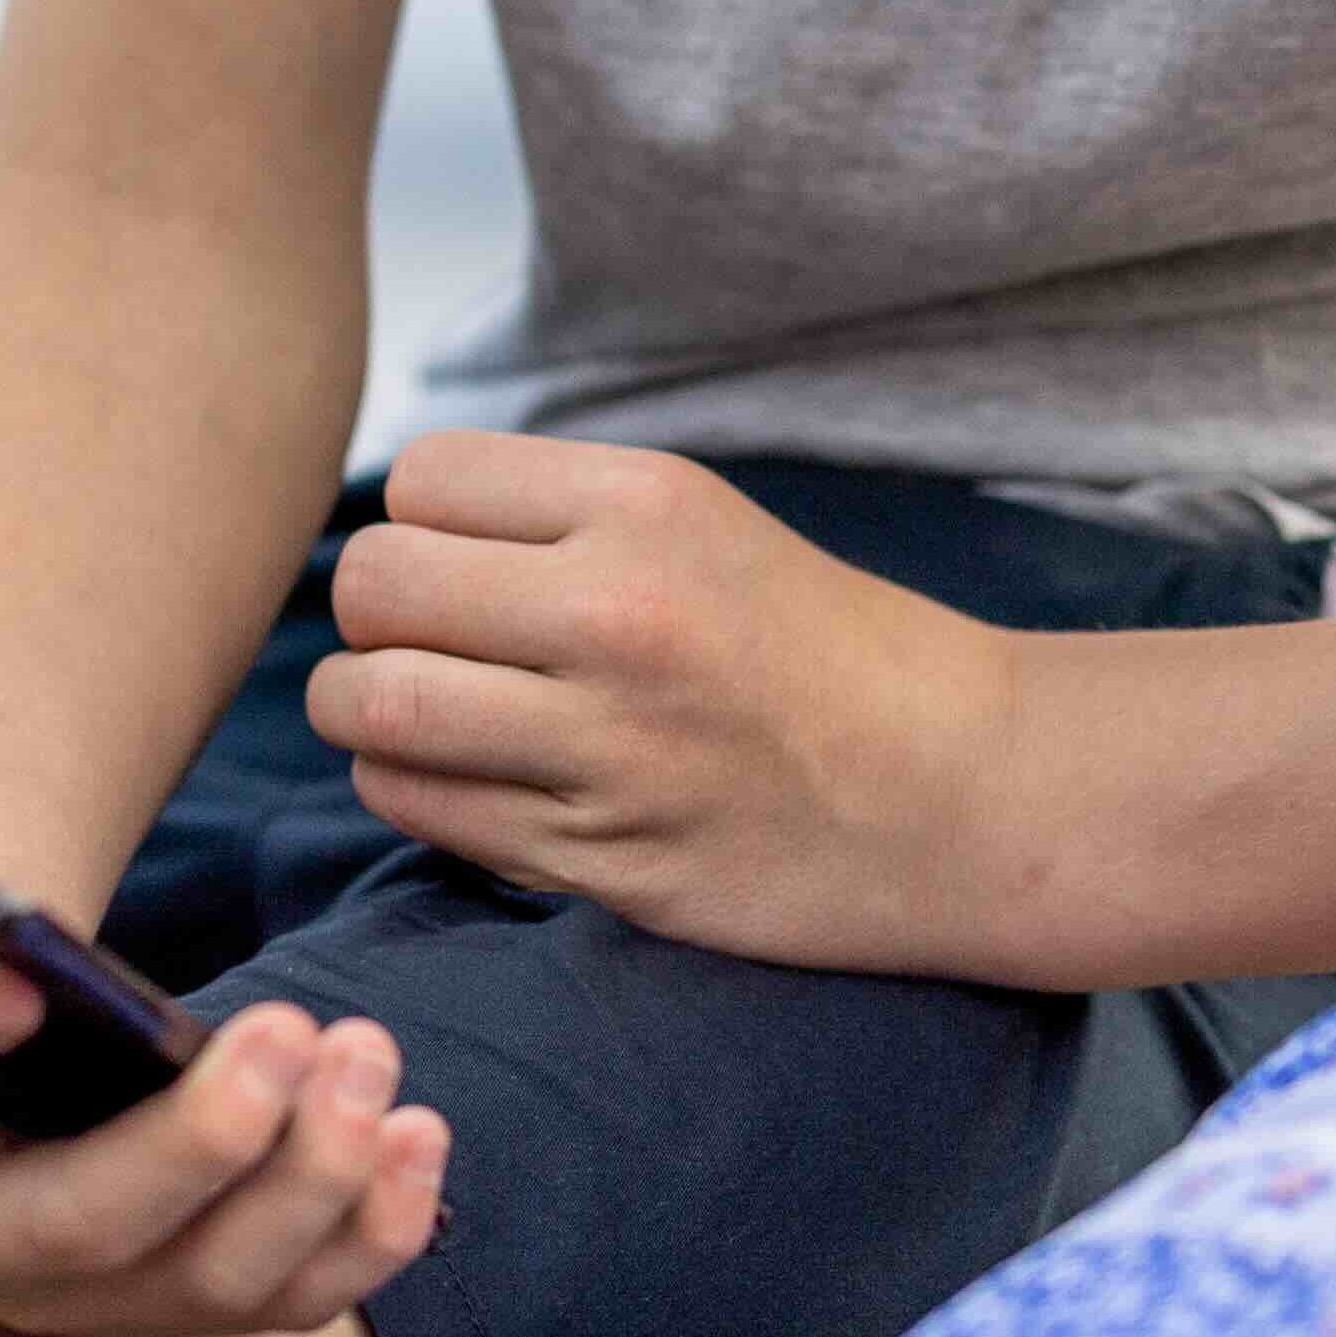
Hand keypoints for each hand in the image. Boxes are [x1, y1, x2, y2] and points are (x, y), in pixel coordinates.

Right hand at [0, 734, 448, 1336]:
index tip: (18, 967)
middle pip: (79, 1228)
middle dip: (198, 1143)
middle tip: (298, 1032)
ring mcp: (68, 1296)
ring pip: (200, 1280)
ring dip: (307, 1182)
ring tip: (372, 1055)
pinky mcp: (169, 1305)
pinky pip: (282, 1304)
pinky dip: (369, 1240)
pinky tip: (425, 1140)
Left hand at [308, 432, 1015, 973]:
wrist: (968, 794)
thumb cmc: (827, 652)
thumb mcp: (704, 523)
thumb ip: (554, 518)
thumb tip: (390, 530)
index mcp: (649, 504)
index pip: (421, 480)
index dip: (419, 523)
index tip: (459, 563)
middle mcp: (621, 613)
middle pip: (372, 586)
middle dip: (374, 617)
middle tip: (421, 643)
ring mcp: (608, 744)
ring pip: (372, 706)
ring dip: (368, 711)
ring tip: (417, 716)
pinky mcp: (603, 856)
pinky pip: (419, 808)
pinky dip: (411, 790)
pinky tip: (463, 782)